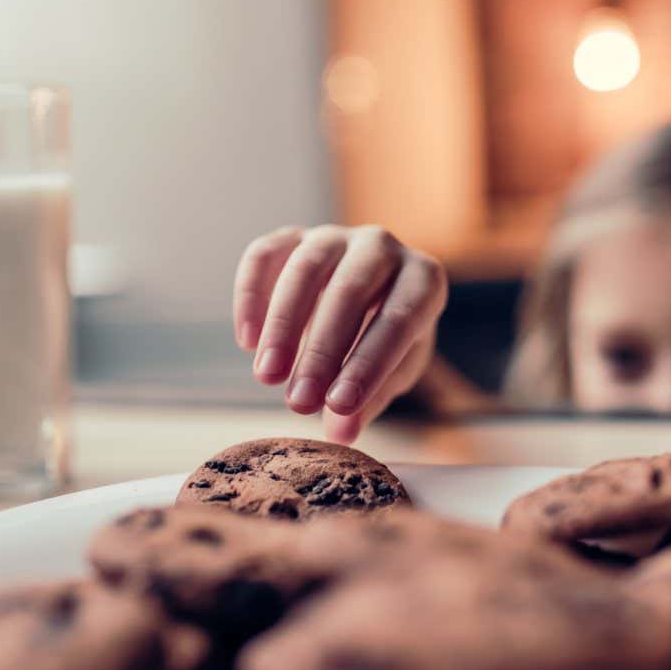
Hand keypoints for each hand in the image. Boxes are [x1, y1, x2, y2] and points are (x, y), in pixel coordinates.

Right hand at [233, 225, 446, 442]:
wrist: (372, 299)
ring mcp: (336, 237)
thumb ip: (370, 400)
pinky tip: (248, 342)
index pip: (399, 318)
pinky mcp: (294, 236)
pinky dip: (251, 296)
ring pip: (304, 268)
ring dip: (282, 326)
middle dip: (322, 351)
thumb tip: (340, 433)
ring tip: (267, 378)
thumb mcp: (393, 374)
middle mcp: (382, 246)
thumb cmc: (390, 341)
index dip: (369, 363)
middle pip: (350, 290)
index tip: (339, 406)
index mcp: (422, 279)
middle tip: (298, 403)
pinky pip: (265, 254)